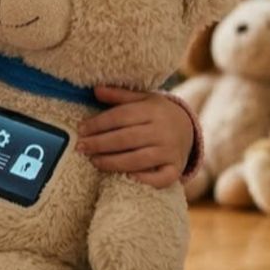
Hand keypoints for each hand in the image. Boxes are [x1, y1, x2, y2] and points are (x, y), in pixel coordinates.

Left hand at [77, 87, 193, 187]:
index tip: (80, 129)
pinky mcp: (176, 168)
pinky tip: (127, 177)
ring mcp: (170, 151)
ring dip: (113, 162)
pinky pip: (162, 177)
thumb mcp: (142, 99)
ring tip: (94, 161)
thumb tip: (96, 89)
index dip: (98, 123)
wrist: (188, 128)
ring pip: (139, 160)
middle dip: (100, 144)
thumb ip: (119, 96)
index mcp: (153, 110)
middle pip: (126, 139)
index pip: (121, 117)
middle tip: (81, 147)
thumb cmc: (157, 113)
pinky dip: (146, 179)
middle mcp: (162, 131)